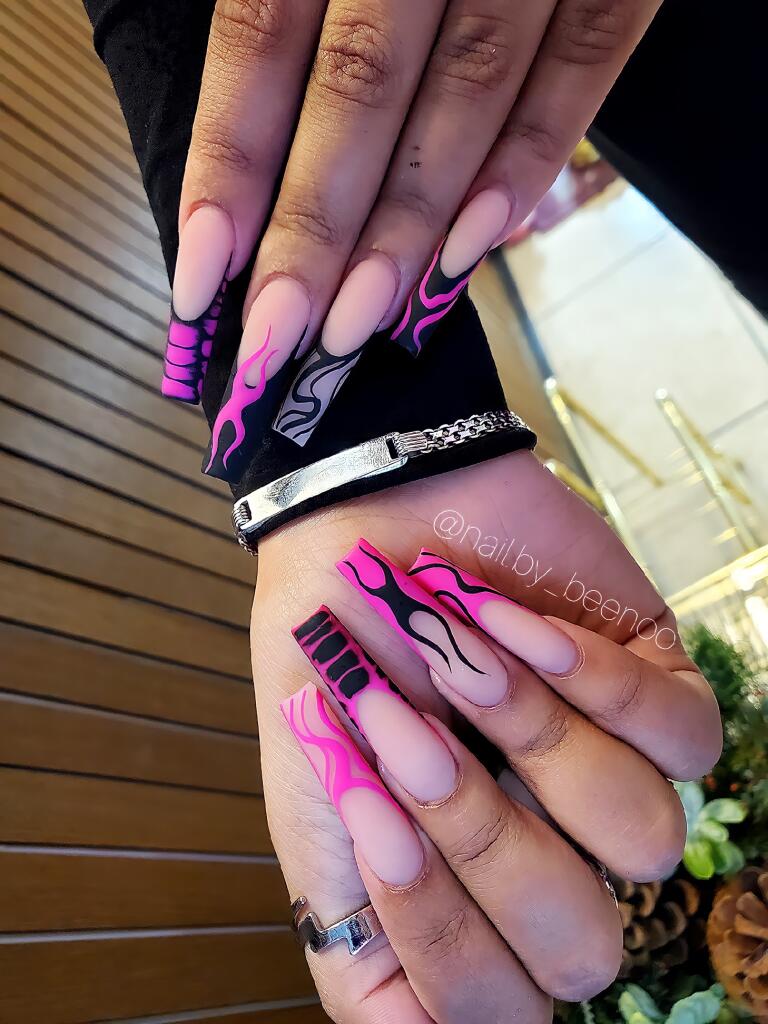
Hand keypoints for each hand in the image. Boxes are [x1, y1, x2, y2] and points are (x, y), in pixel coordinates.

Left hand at [165, 0, 660, 455]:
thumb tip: (252, 169)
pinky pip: (581, 65)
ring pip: (466, 89)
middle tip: (281, 341)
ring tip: (360, 325)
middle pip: (361, 85)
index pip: (260, 36)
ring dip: (410, 223)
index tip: (201, 277)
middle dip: (315, 227)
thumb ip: (293, 20)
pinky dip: (527, 162)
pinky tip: (473, 253)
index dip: (229, 163)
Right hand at [251, 452, 721, 1021]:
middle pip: (583, 944)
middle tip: (407, 724)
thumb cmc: (330, 659)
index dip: (435, 925)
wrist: (359, 523)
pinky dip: (594, 681)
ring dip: (534, 740)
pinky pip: (682, 737)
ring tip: (461, 653)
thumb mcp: (315, 807)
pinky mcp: (659, 694)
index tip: (366, 803)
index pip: (494, 1009)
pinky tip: (514, 620)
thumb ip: (355, 939)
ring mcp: (613, 779)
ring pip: (646, 842)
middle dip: (481, 829)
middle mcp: (553, 858)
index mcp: (468, 904)